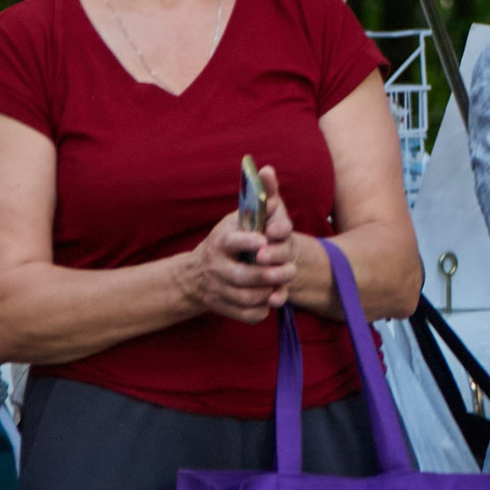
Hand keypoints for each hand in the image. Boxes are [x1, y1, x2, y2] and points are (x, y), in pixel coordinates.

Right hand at [184, 165, 299, 321]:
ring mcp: (219, 289)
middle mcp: (217, 266)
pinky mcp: (224, 308)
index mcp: (222, 241)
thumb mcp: (239, 218)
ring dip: (268, 293)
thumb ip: (259, 201)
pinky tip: (270, 299)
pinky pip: (246, 315)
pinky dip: (261, 310)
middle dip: (269, 275)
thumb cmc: (229, 240)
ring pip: (246, 298)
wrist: (198, 275)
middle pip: (242, 276)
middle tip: (291, 270)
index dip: (249, 242)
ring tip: (282, 283)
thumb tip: (269, 173)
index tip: (264, 242)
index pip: (233, 242)